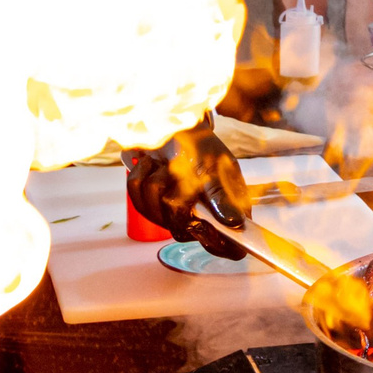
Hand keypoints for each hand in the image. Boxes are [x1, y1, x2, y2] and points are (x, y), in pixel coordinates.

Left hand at [126, 122, 249, 259]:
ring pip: (155, 214)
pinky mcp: (151, 205)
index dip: (218, 244)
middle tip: (181, 176)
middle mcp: (202, 218)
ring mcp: (174, 214)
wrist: (173, 127)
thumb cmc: (200, 145)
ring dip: (157, 181)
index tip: (204, 226)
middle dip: (175, 199)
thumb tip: (235, 223)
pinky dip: (142, 175)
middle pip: (182, 231)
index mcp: (226, 211)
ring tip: (167, 166)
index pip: (229, 244)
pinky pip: (137, 198)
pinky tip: (153, 165)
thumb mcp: (213, 167)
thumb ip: (221, 196)